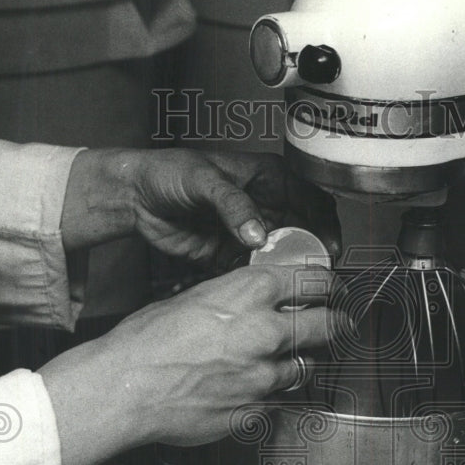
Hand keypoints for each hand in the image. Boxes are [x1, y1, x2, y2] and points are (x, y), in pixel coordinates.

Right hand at [39, 263, 333, 464]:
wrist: (125, 388)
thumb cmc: (146, 342)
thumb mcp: (193, 298)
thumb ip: (234, 298)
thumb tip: (254, 301)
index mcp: (251, 292)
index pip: (315, 281)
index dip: (328, 286)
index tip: (331, 291)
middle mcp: (266, 331)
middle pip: (328, 325)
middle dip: (335, 325)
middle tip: (337, 326)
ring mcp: (264, 376)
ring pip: (306, 367)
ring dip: (298, 364)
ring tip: (281, 362)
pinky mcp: (256, 411)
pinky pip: (277, 402)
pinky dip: (269, 396)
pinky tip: (250, 390)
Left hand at [60, 148, 339, 262]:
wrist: (135, 197)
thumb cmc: (168, 173)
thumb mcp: (204, 180)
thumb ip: (233, 205)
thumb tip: (259, 234)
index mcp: (267, 177)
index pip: (309, 198)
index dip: (324, 222)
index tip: (329, 246)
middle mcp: (263, 206)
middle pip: (302, 231)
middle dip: (310, 252)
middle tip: (317, 273)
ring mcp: (248, 233)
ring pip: (281, 255)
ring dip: (288, 271)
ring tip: (296, 287)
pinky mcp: (231, 255)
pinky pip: (254, 271)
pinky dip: (260, 281)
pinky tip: (265, 291)